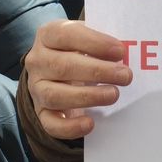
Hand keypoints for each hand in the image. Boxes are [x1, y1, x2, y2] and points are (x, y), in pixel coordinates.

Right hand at [23, 19, 131, 140]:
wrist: (58, 71)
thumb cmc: (78, 50)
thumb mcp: (86, 37)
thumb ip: (101, 42)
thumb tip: (125, 53)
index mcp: (48, 35)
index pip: (66, 35)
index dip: (94, 42)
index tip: (120, 51)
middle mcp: (37, 61)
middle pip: (62, 66)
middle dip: (97, 72)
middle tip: (125, 75)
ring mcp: (36, 88)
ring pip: (55, 96)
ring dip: (87, 96)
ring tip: (113, 94)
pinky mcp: (41, 112)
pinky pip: (50, 124)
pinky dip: (70, 127)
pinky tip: (90, 123)